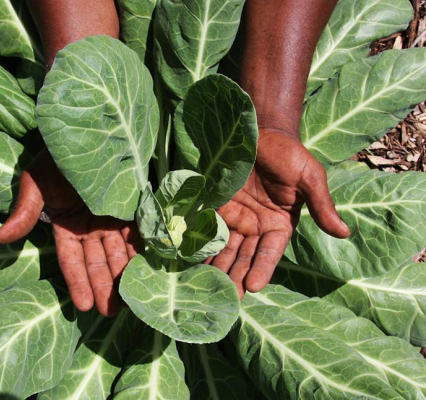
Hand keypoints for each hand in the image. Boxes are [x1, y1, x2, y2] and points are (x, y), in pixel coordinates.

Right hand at [0, 148, 140, 315]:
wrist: (86, 132)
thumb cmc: (56, 157)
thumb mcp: (36, 184)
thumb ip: (24, 212)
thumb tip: (0, 238)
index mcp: (66, 225)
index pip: (72, 260)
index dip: (78, 282)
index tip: (84, 306)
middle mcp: (90, 226)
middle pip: (98, 261)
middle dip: (105, 286)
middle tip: (113, 311)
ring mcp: (112, 217)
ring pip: (119, 251)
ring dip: (124, 274)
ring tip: (132, 297)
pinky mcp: (131, 207)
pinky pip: (138, 231)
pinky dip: (142, 249)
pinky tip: (148, 267)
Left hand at [212, 129, 349, 297]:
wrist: (261, 133)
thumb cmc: (289, 154)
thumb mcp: (309, 178)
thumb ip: (322, 206)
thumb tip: (344, 233)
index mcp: (280, 225)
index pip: (270, 253)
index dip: (262, 268)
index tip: (253, 286)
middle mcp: (256, 226)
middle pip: (245, 256)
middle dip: (236, 276)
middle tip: (227, 297)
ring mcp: (236, 218)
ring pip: (226, 247)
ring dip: (218, 266)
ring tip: (208, 285)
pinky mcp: (218, 207)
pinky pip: (209, 228)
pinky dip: (202, 244)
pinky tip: (193, 260)